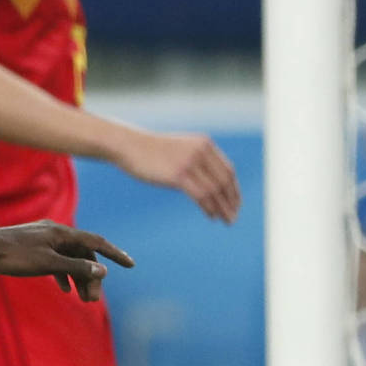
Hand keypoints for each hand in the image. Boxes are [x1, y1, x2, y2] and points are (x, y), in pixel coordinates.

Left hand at [0, 220, 133, 300]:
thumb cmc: (13, 256)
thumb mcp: (48, 265)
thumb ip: (75, 269)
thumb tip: (102, 272)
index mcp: (62, 233)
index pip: (97, 243)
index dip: (115, 254)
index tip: (131, 265)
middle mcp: (56, 233)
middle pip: (83, 255)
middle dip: (92, 277)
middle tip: (93, 301)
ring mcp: (44, 240)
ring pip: (70, 260)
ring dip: (78, 279)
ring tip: (83, 300)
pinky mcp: (32, 249)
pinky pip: (56, 261)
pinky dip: (63, 275)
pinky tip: (64, 290)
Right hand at [112, 127, 240, 222]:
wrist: (130, 146)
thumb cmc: (152, 151)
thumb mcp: (180, 150)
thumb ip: (196, 159)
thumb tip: (208, 182)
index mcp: (204, 144)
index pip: (228, 170)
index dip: (234, 189)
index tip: (235, 203)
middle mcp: (201, 152)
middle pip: (224, 181)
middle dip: (231, 201)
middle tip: (233, 217)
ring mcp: (189, 163)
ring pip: (214, 190)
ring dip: (222, 208)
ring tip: (226, 221)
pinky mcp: (178, 175)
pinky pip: (200, 195)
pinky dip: (209, 208)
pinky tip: (211, 216)